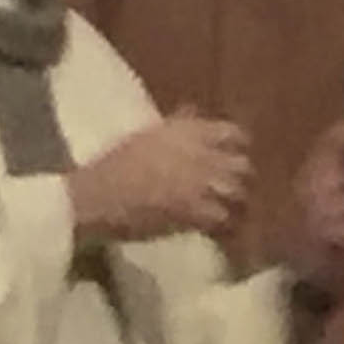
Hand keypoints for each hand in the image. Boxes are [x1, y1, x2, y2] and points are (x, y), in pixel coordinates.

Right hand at [68, 108, 251, 245]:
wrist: (101, 196)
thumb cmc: (116, 163)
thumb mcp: (147, 134)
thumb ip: (176, 124)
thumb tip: (192, 112)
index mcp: (189, 132)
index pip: (233, 133)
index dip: (239, 144)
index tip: (237, 151)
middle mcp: (202, 156)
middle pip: (242, 165)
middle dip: (242, 176)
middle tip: (237, 185)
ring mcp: (201, 185)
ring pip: (238, 194)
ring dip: (238, 202)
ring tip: (234, 210)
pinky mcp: (195, 214)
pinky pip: (224, 220)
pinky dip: (226, 226)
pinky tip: (222, 231)